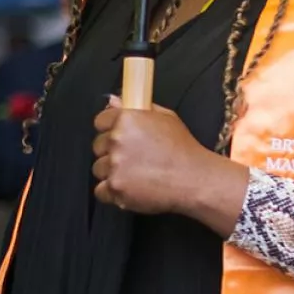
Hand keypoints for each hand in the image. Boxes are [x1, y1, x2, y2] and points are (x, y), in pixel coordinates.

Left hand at [92, 99, 250, 233]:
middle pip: (97, 146)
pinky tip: (133, 188)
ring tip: (138, 175)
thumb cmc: (185, 150)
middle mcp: (117, 141)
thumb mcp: (168, 119)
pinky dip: (114, 192)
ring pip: (99, 169)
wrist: (196, 179)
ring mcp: (114, 165)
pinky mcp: (115, 187)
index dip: (110, 128)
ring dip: (114, 172)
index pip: (100, 121)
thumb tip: (114, 101)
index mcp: (127, 120)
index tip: (121, 136)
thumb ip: (138, 109)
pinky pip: (101, 191)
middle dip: (113, 152)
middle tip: (136, 158)